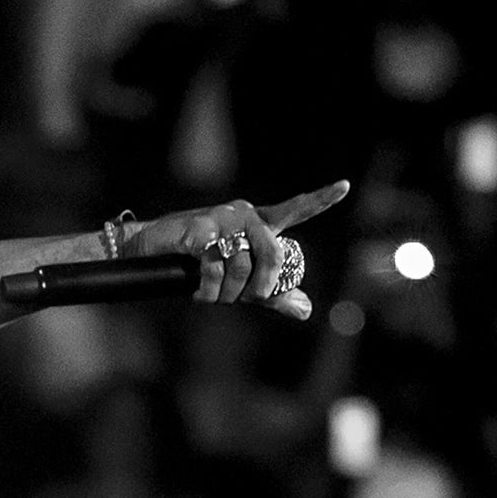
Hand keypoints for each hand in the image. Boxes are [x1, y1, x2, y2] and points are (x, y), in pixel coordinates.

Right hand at [124, 181, 349, 319]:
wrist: (151, 249)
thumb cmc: (198, 263)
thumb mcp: (240, 278)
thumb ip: (273, 293)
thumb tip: (306, 310)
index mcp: (259, 222)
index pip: (295, 209)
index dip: (321, 199)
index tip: (345, 187)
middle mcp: (244, 215)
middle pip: (272, 255)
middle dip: (262, 287)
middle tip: (249, 299)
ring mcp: (221, 220)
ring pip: (241, 267)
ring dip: (228, 294)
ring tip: (213, 295)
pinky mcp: (198, 230)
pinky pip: (214, 269)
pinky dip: (208, 290)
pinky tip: (199, 292)